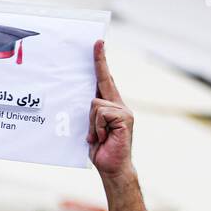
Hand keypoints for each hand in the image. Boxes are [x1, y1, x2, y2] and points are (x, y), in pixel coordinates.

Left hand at [86, 40, 134, 179]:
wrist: (112, 168)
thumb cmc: (100, 150)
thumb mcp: (90, 129)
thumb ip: (90, 114)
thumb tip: (85, 100)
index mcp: (110, 106)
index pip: (104, 80)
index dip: (101, 62)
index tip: (98, 44)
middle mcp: (119, 105)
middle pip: (104, 81)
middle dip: (100, 61)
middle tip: (97, 41)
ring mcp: (123, 111)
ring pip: (95, 103)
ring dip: (90, 123)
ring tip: (96, 136)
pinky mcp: (124, 117)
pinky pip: (100, 113)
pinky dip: (96, 127)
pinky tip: (101, 138)